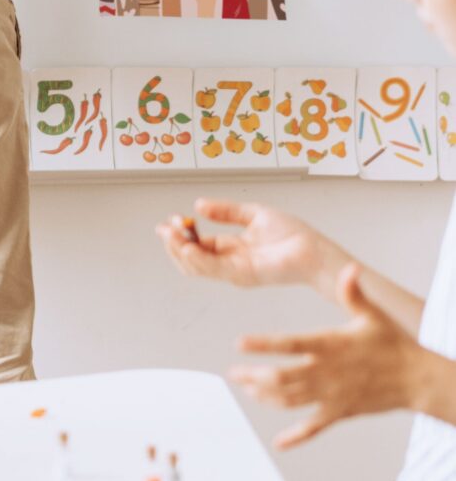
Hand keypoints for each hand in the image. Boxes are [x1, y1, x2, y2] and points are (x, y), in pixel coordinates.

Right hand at [155, 199, 326, 290]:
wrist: (315, 250)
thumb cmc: (293, 235)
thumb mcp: (253, 214)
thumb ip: (226, 211)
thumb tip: (199, 205)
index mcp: (231, 248)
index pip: (196, 244)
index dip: (180, 233)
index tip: (171, 219)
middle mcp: (229, 261)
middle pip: (189, 258)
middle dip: (173, 243)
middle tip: (164, 227)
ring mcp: (234, 270)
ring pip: (195, 266)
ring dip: (178, 251)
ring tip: (170, 234)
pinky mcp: (242, 274)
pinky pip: (212, 269)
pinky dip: (196, 259)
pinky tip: (187, 246)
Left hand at [230, 265, 433, 448]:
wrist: (419, 379)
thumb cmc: (393, 343)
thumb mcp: (372, 315)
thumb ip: (353, 293)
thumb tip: (349, 269)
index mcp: (330, 345)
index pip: (289, 344)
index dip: (263, 344)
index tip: (238, 344)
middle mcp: (327, 372)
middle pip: (282, 378)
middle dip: (253, 376)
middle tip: (233, 373)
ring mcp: (333, 395)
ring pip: (291, 401)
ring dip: (265, 397)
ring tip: (247, 389)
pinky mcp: (341, 412)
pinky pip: (315, 428)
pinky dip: (296, 437)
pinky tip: (279, 442)